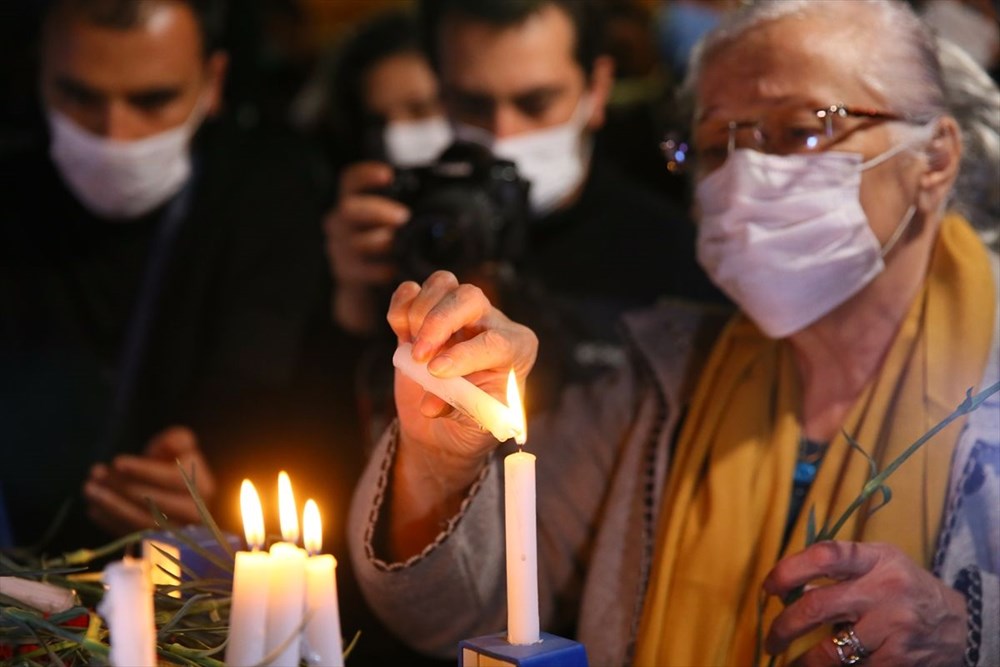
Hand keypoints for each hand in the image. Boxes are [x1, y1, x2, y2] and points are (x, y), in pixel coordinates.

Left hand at [83, 426, 216, 535]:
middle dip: (123, 490)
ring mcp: (174, 534)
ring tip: (89, 489)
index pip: (174, 480)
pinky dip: (110, 522)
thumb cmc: (174, 464)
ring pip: (142, 524)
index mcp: (202, 488)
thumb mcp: (180, 446)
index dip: (145, 471)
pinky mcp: (155, 546)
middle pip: (157, 505)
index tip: (117, 461)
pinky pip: (132, 537)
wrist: (174, 493)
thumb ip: (178, 440)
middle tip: (95, 475)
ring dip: (112, 507)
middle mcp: (193, 515)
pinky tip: (93, 508)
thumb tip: (170, 444)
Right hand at [324, 161, 409, 333]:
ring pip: (355, 241)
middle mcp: (341, 223)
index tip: (388, 175)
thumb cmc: (389, 244)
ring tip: (398, 244)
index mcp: (354, 203)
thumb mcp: (396, 222)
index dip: (366, 175)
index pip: (351, 181)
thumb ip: (407, 208)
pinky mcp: (345, 272)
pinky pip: (360, 269)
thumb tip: (447, 192)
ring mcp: (340, 248)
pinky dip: (378, 269)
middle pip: (350, 209)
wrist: (369, 283)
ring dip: (380, 241)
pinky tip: (392, 269)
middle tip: (403, 216)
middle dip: (377, 211)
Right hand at [384, 271, 536, 557]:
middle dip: (440, 322)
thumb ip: (463, 412)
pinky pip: (411, 291)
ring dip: (419, 315)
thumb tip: (432, 403)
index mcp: (516, 350)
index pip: (496, 341)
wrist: (443, 428)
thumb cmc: (469, 427)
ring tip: (415, 353)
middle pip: (470, 297)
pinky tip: (402, 335)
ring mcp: (457, 313)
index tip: (438, 372)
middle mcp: (491, 323)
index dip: (465, 355)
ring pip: (442, 284)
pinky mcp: (425, 312)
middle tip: (420, 355)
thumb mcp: (477, 429)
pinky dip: (401, 309)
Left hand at [764, 541, 967, 665]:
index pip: (825, 555)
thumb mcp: (879, 565)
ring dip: (804, 661)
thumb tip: (789, 589)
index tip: (768, 587)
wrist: (959, 625)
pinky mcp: (898, 658)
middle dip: (785, 626)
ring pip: (831, 648)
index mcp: (876, 559)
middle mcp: (884, 589)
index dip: (789, 569)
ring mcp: (893, 626)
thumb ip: (839, 571)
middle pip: (818, 605)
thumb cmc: (904, 588)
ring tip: (789, 663)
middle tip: (771, 639)